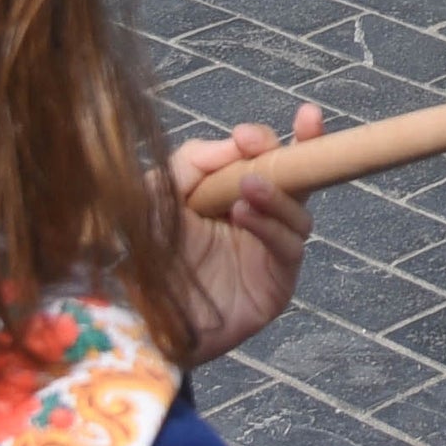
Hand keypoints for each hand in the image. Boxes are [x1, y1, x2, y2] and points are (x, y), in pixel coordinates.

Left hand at [164, 105, 329, 359]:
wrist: (141, 317)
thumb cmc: (147, 255)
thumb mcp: (158, 195)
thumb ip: (193, 162)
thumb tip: (236, 144)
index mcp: (230, 193)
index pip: (263, 157)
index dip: (264, 140)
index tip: (246, 136)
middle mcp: (258, 218)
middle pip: (298, 178)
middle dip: (303, 147)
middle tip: (293, 128)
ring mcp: (270, 251)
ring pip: (298, 212)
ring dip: (277, 192)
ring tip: (247, 186)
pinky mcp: (277, 282)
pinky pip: (289, 246)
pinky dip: (270, 226)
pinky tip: (243, 215)